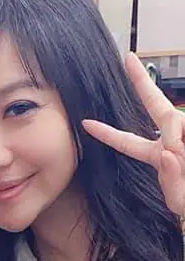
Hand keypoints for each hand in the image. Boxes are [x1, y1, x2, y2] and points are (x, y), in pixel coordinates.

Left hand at [83, 53, 184, 215]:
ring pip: (175, 123)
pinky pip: (183, 135)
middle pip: (158, 108)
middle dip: (141, 83)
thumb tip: (168, 152)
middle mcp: (173, 141)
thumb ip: (172, 182)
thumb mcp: (180, 201)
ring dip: (180, 146)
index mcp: (158, 156)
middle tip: (129, 59)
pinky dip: (184, 150)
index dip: (107, 133)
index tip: (85, 123)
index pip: (128, 143)